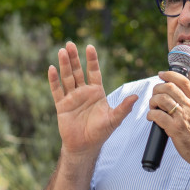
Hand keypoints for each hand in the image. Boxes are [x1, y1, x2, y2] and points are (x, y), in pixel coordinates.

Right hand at [47, 41, 136, 157]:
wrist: (84, 146)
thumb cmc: (100, 132)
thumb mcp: (114, 119)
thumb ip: (123, 108)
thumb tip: (137, 97)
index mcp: (96, 92)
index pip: (94, 72)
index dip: (92, 60)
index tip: (90, 47)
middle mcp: (83, 92)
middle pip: (78, 71)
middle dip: (74, 58)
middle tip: (70, 44)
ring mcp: (72, 98)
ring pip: (67, 77)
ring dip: (64, 65)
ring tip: (61, 51)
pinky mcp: (62, 105)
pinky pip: (57, 90)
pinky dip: (54, 80)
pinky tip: (52, 68)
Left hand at [147, 70, 189, 176]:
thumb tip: (180, 99)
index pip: (183, 81)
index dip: (170, 74)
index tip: (161, 74)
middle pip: (169, 87)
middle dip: (157, 89)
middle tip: (154, 96)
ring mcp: (183, 117)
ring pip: (161, 99)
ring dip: (152, 102)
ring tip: (152, 108)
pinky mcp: (175, 129)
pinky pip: (157, 116)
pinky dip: (151, 115)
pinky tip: (151, 118)